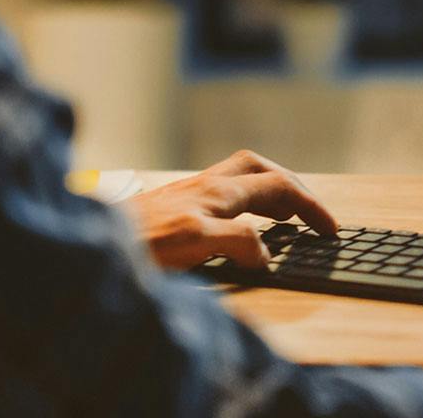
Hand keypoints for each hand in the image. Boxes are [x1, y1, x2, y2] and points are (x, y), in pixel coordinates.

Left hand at [125, 150, 338, 270]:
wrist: (92, 243)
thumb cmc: (138, 244)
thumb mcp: (195, 244)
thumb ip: (237, 242)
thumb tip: (265, 253)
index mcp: (218, 192)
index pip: (279, 187)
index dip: (310, 206)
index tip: (330, 229)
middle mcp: (205, 186)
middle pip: (260, 169)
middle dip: (291, 185)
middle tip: (309, 212)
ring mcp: (187, 194)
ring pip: (239, 177)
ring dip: (267, 189)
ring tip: (282, 216)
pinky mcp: (173, 208)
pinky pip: (220, 194)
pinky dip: (242, 204)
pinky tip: (235, 225)